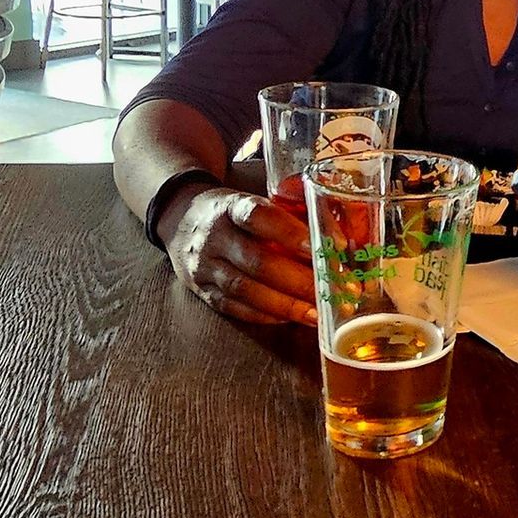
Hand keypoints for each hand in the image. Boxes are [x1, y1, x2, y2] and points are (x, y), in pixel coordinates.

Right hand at [163, 185, 316, 324]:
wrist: (180, 219)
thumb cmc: (232, 211)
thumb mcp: (254, 199)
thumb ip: (290, 214)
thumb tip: (337, 238)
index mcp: (230, 206)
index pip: (258, 217)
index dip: (289, 233)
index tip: (319, 247)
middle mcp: (214, 236)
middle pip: (256, 261)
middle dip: (298, 281)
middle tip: (331, 291)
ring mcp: (204, 266)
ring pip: (245, 290)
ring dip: (285, 305)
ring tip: (316, 314)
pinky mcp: (202, 291)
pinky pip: (234, 308)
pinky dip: (264, 316)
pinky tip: (289, 318)